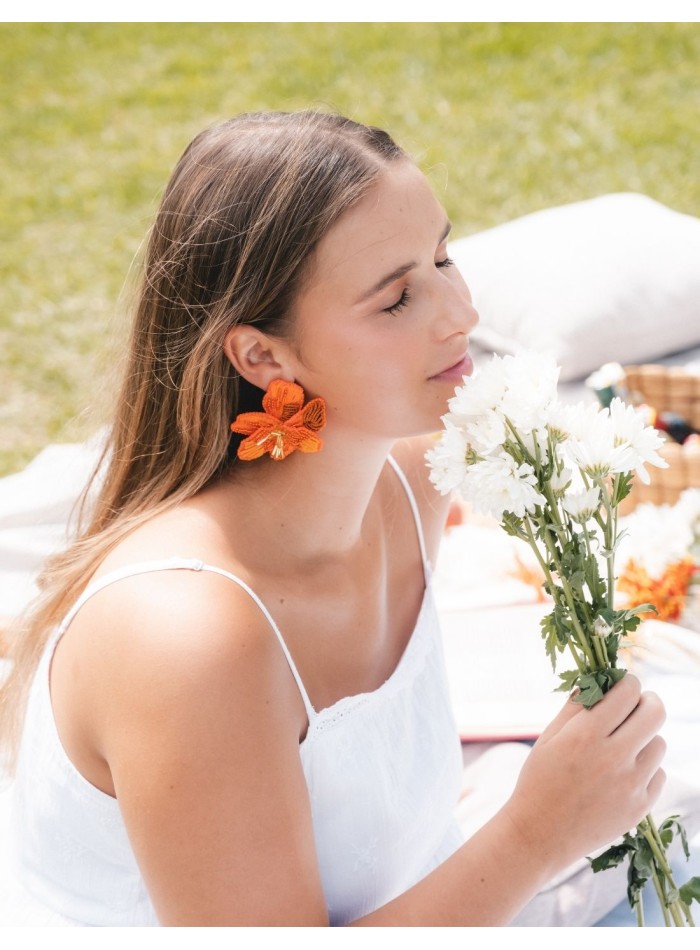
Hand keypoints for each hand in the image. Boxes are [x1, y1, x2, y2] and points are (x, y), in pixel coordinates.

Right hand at [502, 673, 666, 873]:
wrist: (540, 834)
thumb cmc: (540, 779)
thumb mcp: (549, 736)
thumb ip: (577, 706)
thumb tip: (601, 681)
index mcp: (586, 734)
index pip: (628, 692)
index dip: (628, 683)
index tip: (623, 686)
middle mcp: (613, 757)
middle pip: (655, 713)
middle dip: (648, 702)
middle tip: (637, 706)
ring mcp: (630, 785)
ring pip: (659, 744)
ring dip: (645, 739)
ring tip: (623, 747)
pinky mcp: (640, 808)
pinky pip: (659, 776)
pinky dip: (645, 770)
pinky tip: (623, 774)